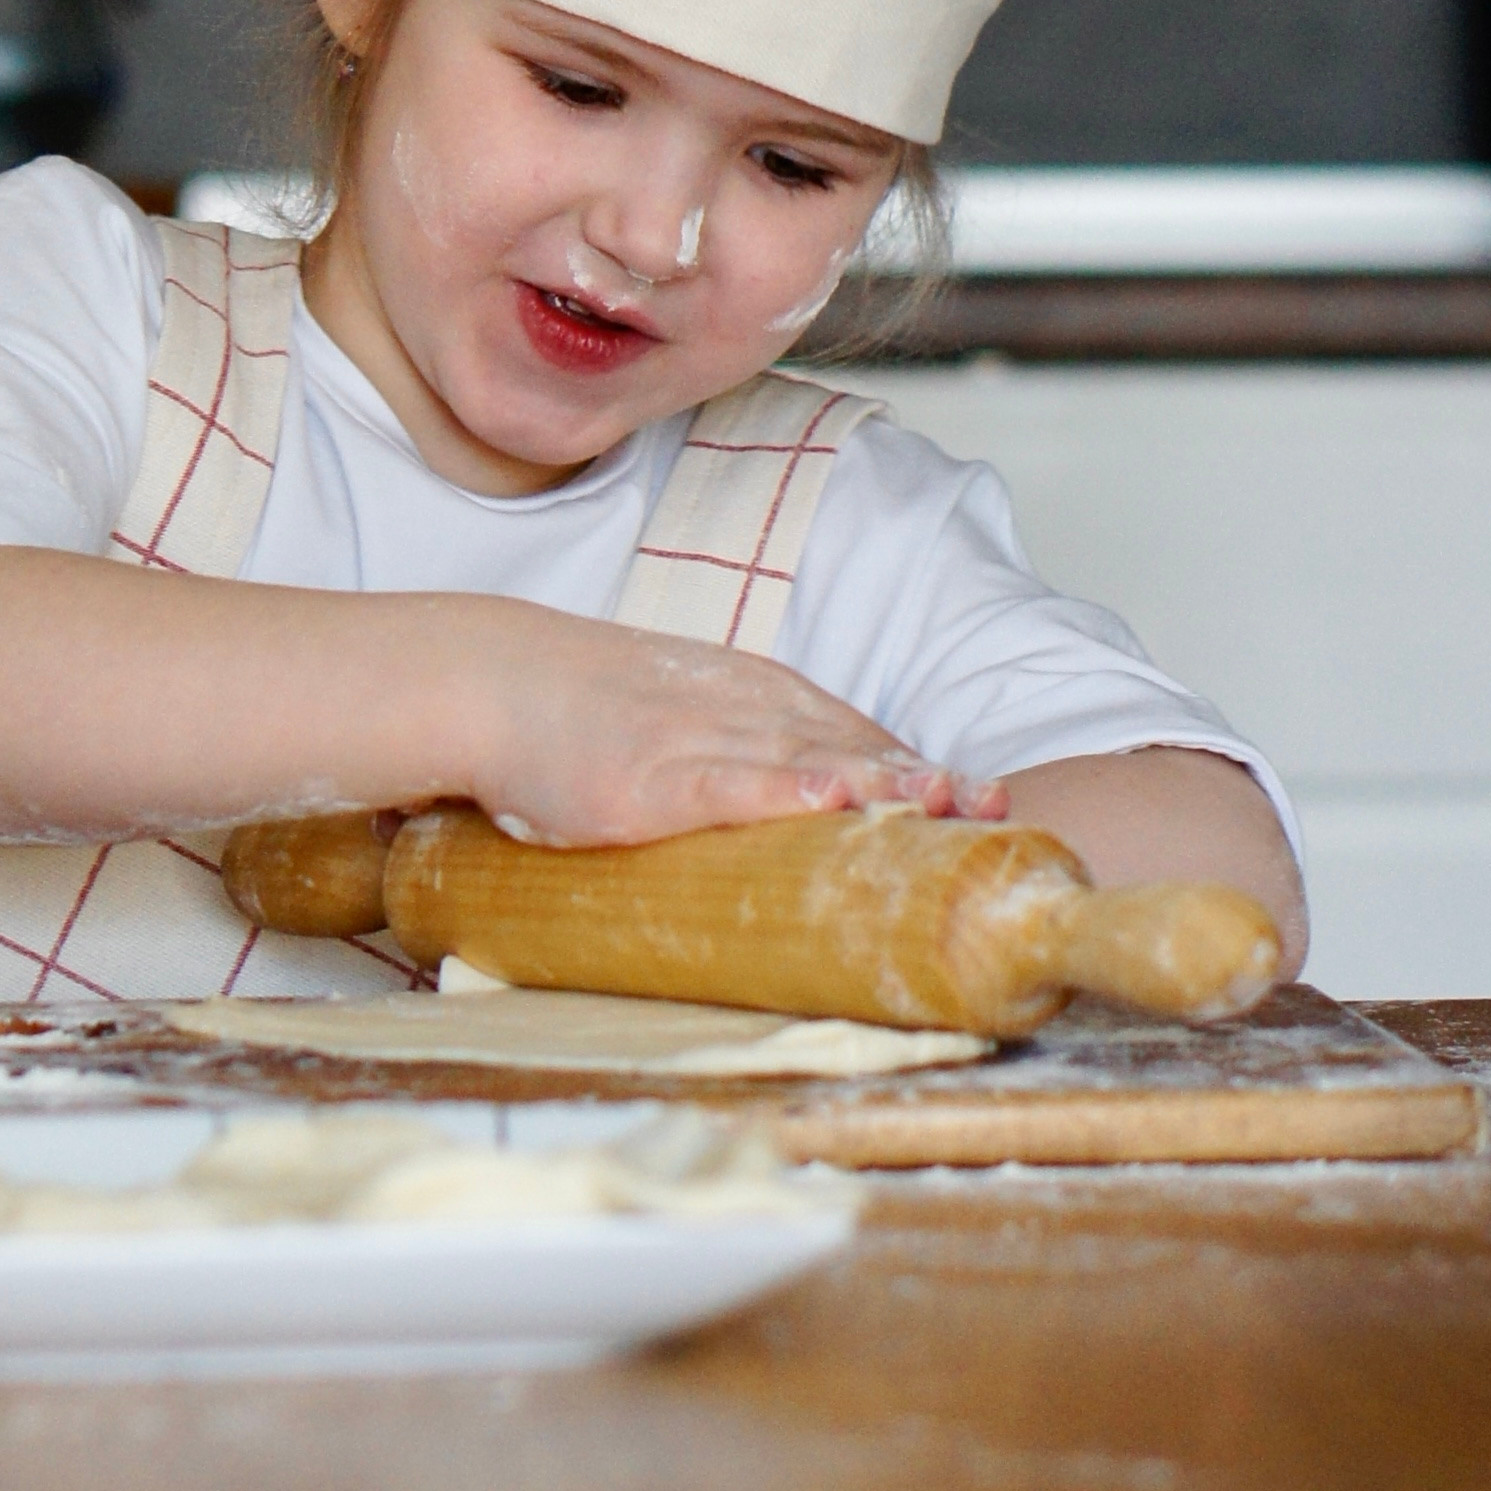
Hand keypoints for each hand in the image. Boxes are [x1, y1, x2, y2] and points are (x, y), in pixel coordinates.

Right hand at [462, 612, 1004, 847]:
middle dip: (923, 780)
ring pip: (804, 759)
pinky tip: (829, 801)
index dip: (918, 767)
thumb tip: (812, 802)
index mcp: (750, 694)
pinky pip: (728, 785)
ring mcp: (694, 741)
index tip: (986, 803)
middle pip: (848, 745)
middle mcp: (736, 709)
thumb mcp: (680, 710)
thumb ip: (745, 746)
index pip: (854, 733)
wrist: (495, 681)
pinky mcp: (648, 780)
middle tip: (994, 808)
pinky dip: (783, 791)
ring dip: (878, 784)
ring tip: (945, 805)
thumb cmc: (585, 709)